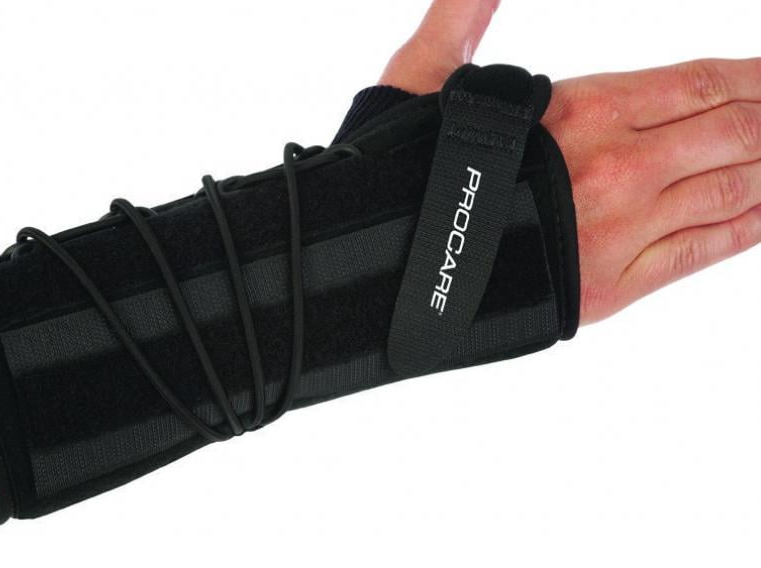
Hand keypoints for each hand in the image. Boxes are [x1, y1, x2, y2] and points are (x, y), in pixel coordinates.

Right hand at [380, 1, 759, 324]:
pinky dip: (749, 229)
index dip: (756, 76)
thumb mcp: (423, 77)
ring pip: (733, 192)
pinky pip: (704, 252)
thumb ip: (462, 14)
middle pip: (735, 134)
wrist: (382, 270)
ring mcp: (623, 230)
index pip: (702, 81)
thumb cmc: (399, 177)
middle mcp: (619, 167)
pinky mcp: (613, 287)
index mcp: (584, 109)